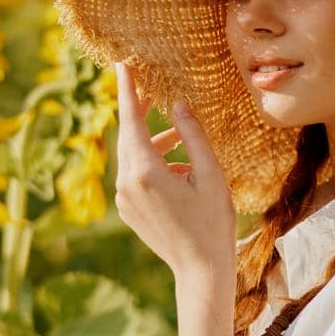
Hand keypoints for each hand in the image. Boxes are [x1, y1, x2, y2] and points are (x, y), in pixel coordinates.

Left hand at [112, 61, 237, 280]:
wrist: (200, 270)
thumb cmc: (212, 223)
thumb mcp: (210, 175)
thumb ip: (192, 136)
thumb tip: (177, 105)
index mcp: (145, 172)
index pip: (131, 120)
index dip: (127, 90)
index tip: (121, 65)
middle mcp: (127, 184)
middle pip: (129, 136)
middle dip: (139, 112)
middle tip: (150, 89)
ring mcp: (124, 199)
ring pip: (133, 156)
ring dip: (154, 143)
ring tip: (182, 141)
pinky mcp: (128, 209)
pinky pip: (135, 175)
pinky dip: (152, 164)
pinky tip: (179, 170)